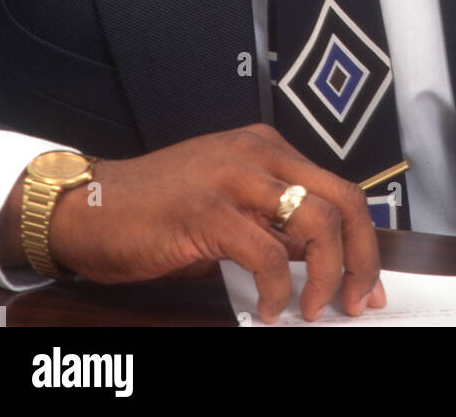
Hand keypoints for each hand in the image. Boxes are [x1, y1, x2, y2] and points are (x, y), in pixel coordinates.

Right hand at [48, 125, 385, 323]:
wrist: (90, 207)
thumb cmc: (155, 209)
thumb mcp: (227, 204)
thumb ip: (272, 221)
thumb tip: (317, 261)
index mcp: (265, 148)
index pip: (338, 188)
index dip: (362, 240)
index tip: (366, 281)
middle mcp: (257, 153)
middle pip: (342, 200)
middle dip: (360, 257)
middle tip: (355, 299)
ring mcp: (234, 178)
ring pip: (316, 222)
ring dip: (326, 275)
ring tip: (313, 308)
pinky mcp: (208, 211)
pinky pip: (267, 254)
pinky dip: (278, 289)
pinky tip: (270, 309)